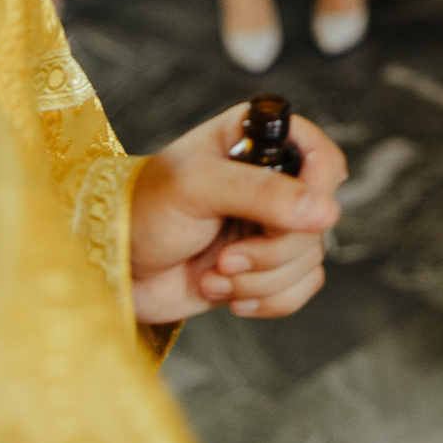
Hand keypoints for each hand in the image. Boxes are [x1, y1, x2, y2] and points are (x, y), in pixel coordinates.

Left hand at [127, 103, 345, 324]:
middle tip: (226, 257)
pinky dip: (267, 300)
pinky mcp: (265, 268)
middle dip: (271, 250)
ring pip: (310, 258)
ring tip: (214, 275)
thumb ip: (262, 192)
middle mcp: (272, 182)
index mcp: (258, 142)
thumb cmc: (144, 209)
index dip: (317, 190)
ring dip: (260, 279)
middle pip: (318, 220)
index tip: (287, 216)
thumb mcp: (198, 187)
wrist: (115, 268)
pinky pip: (300, 289)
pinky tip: (227, 295)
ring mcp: (269, 227)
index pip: (321, 157)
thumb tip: (326, 211)